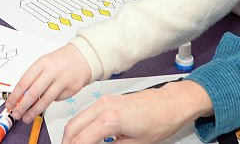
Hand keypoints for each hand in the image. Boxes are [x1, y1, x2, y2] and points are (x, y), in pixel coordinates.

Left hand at [7, 44, 91, 123]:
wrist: (83, 57)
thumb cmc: (61, 61)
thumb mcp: (44, 64)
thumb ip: (33, 78)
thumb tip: (20, 96)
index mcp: (41, 64)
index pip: (24, 82)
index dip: (15, 96)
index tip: (9, 104)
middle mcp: (51, 72)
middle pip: (33, 93)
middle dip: (22, 106)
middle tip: (16, 114)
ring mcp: (62, 81)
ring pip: (45, 101)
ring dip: (33, 112)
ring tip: (26, 118)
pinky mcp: (70, 90)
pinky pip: (56, 100)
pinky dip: (49, 103)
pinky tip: (46, 103)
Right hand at [61, 80, 213, 143]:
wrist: (172, 103)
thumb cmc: (161, 120)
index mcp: (110, 118)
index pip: (81, 139)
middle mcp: (104, 106)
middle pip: (73, 127)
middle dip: (68, 142)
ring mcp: (105, 100)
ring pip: (77, 118)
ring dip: (73, 134)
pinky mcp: (108, 100)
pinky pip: (86, 113)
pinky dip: (81, 126)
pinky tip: (85, 136)